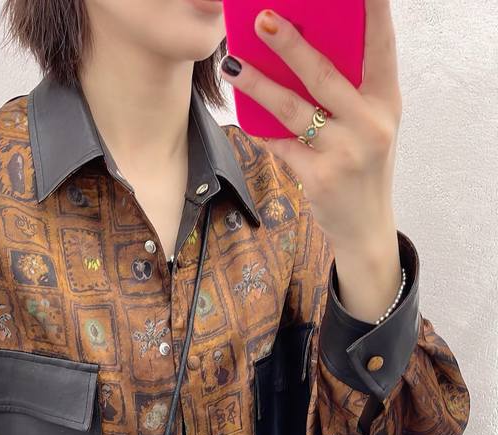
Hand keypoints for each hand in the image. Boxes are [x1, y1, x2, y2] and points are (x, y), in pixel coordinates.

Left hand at [220, 0, 402, 253]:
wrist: (366, 228)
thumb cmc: (363, 165)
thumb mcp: (371, 124)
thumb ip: (350, 91)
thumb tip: (305, 49)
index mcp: (387, 101)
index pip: (381, 44)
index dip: (373, 11)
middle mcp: (370, 124)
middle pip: (324, 75)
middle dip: (291, 46)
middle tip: (263, 19)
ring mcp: (345, 152)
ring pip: (293, 109)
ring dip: (258, 85)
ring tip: (232, 65)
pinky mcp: (320, 177)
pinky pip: (281, 145)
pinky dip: (262, 131)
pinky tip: (243, 116)